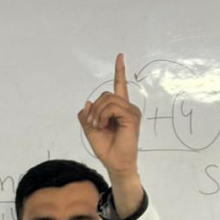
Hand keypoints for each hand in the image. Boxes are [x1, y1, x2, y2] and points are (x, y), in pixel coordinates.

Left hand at [78, 53, 141, 176]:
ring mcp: (131, 112)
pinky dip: (103, 115)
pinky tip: (104, 125)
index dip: (119, 71)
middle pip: (106, 95)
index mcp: (119, 109)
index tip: (120, 56)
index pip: (120, 86)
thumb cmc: (106, 148)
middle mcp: (128, 108)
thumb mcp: (90, 129)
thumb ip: (87, 115)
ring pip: (108, 100)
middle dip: (95, 109)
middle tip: (93, 124)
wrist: (115, 163)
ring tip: (98, 126)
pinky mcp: (132, 117)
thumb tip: (88, 102)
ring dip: (97, 113)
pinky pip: (113, 107)